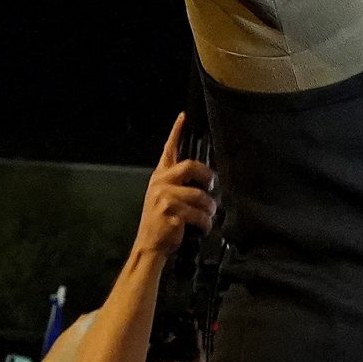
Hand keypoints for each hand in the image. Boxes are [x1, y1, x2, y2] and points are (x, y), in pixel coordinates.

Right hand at [133, 114, 216, 260]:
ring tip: (209, 215)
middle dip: (207, 176)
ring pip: (199, 196)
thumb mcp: (164, 196)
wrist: (150, 244)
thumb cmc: (162, 220)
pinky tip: (204, 227)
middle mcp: (160, 184)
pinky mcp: (171, 214)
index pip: (168, 149)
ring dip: (209, 208)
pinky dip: (206, 222)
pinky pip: (198, 215)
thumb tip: (205, 177)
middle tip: (212, 186)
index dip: (176, 132)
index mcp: (160, 177)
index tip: (184, 117)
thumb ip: (178, 183)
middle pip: (190, 167)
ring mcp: (164, 198)